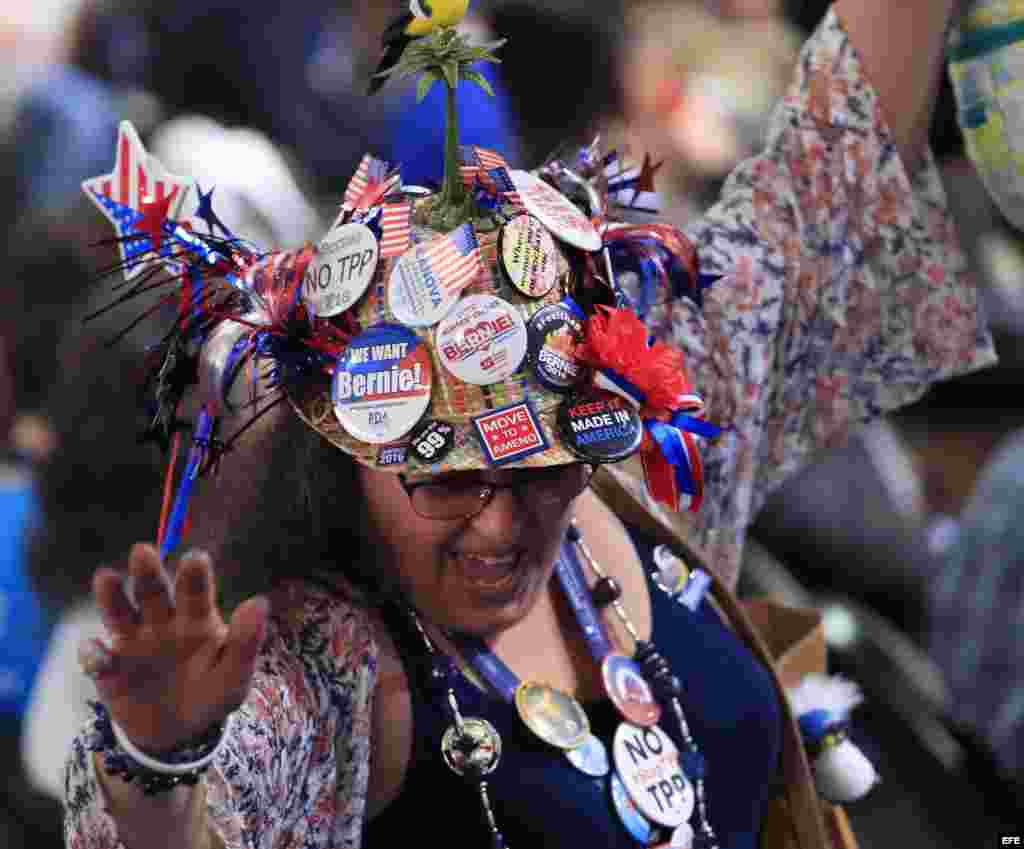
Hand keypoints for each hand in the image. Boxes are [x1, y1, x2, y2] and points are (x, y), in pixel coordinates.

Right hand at [83, 544, 267, 753]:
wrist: (179, 733)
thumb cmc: (212, 694)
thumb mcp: (234, 676)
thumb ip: (246, 643)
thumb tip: (259, 602)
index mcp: (196, 619)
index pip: (196, 591)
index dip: (194, 575)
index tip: (195, 557)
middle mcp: (161, 622)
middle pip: (153, 592)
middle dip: (148, 573)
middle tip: (143, 551)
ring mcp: (133, 642)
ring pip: (119, 614)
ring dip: (111, 596)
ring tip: (106, 578)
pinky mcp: (109, 670)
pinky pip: (98, 659)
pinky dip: (94, 655)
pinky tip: (97, 654)